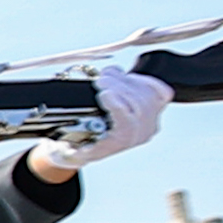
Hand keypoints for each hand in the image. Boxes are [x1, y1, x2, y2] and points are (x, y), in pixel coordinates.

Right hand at [38, 65, 171, 171]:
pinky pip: (159, 92)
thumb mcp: (69, 147)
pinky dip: (146, 81)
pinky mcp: (155, 109)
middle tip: (100, 79)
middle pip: (138, 106)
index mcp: (119, 144)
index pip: (128, 127)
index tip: (104, 93)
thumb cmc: (79, 144)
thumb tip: (63, 134)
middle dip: (119, 88)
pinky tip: (128, 77)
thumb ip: (68, 143)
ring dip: (127, 81)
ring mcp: (150, 120)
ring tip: (107, 75)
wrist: (91, 145)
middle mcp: (139, 134)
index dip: (119, 108)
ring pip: (147, 96)